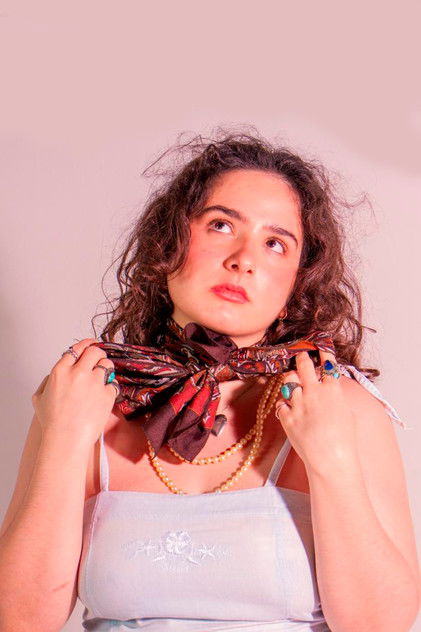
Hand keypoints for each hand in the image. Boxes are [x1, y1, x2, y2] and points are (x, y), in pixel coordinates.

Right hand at [32, 338, 117, 444]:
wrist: (66, 440)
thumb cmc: (52, 423)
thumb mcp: (39, 398)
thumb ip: (47, 382)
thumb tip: (56, 375)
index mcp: (60, 371)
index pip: (76, 349)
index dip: (86, 345)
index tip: (92, 343)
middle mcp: (78, 373)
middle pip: (95, 351)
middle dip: (98, 354)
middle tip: (99, 360)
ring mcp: (94, 383)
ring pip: (107, 364)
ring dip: (106, 369)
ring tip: (102, 379)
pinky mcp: (106, 394)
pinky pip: (113, 384)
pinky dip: (110, 388)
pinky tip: (104, 395)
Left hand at [274, 351, 357, 475]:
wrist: (332, 459)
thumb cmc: (345, 440)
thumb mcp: (347, 414)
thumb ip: (337, 399)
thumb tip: (331, 392)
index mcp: (332, 391)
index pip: (327, 365)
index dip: (324, 353)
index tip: (319, 345)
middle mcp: (314, 393)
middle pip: (304, 366)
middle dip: (301, 358)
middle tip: (300, 355)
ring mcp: (298, 404)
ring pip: (288, 382)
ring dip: (290, 380)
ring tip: (292, 380)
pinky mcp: (287, 417)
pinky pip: (280, 404)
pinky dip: (284, 404)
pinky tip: (287, 405)